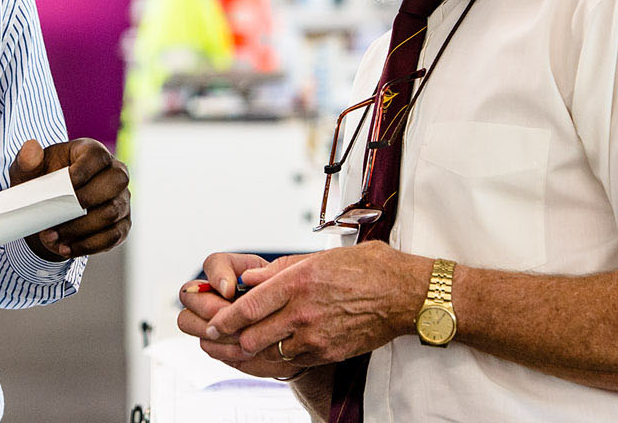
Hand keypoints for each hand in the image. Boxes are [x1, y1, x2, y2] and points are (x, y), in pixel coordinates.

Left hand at [9, 137, 130, 258]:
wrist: (50, 210)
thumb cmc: (42, 182)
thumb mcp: (30, 171)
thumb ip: (27, 160)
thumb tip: (31, 148)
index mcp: (93, 152)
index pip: (97, 157)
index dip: (81, 173)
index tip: (61, 190)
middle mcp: (115, 173)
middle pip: (116, 181)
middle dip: (85, 201)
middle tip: (58, 214)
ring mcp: (122, 199)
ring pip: (112, 213)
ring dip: (81, 228)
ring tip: (53, 237)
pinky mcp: (122, 224)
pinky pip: (113, 236)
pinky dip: (89, 245)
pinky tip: (66, 249)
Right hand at [175, 252, 308, 378]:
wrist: (297, 334)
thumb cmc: (291, 303)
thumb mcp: (287, 281)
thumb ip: (269, 275)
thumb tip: (246, 278)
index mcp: (232, 271)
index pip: (212, 264)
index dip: (216, 276)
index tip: (231, 290)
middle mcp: (214, 293)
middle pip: (188, 294)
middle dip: (208, 307)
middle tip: (232, 318)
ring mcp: (209, 318)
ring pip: (187, 321)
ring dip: (214, 330)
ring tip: (242, 336)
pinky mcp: (214, 342)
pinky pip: (206, 345)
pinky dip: (224, 349)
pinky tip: (246, 350)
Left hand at [200, 242, 427, 367]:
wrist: (405, 295)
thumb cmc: (369, 269)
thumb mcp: (320, 257)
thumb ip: (280, 269)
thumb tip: (250, 279)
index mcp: (299, 281)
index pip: (249, 306)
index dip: (224, 318)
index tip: (212, 323)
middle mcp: (304, 312)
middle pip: (252, 336)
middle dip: (230, 339)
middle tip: (218, 337)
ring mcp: (316, 337)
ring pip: (268, 354)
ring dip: (250, 352)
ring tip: (237, 347)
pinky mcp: (328, 353)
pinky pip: (292, 362)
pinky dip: (277, 358)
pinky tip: (270, 352)